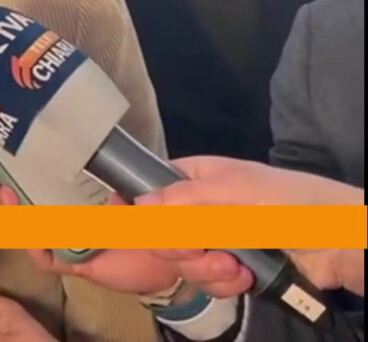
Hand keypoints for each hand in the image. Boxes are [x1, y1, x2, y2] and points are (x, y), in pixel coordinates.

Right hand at [0, 164, 179, 295]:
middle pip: (20, 202)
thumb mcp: (133, 191)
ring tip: (4, 190)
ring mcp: (64, 240)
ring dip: (11, 211)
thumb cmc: (149, 217)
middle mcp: (62, 216)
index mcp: (71, 196)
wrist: (170, 256)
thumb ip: (118, 188)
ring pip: (26, 228)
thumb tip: (111, 191)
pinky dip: (36, 247)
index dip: (13, 165)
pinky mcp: (72, 262)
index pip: (36, 178)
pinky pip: (46, 258)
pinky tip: (30, 233)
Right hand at [138, 156, 364, 296]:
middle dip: (177, 246)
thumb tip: (135, 205)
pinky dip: (223, 283)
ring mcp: (214, 240)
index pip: (148, 185)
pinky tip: (245, 277)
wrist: (339, 242)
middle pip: (157, 231)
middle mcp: (199, 208)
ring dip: (205, 268)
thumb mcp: (236, 190)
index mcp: (196, 176)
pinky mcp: (230, 269)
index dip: (132, 204)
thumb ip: (183, 199)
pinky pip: (205, 282)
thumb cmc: (289, 201)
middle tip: (200, 248)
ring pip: (180, 261)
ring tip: (235, 266)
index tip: (121, 224)